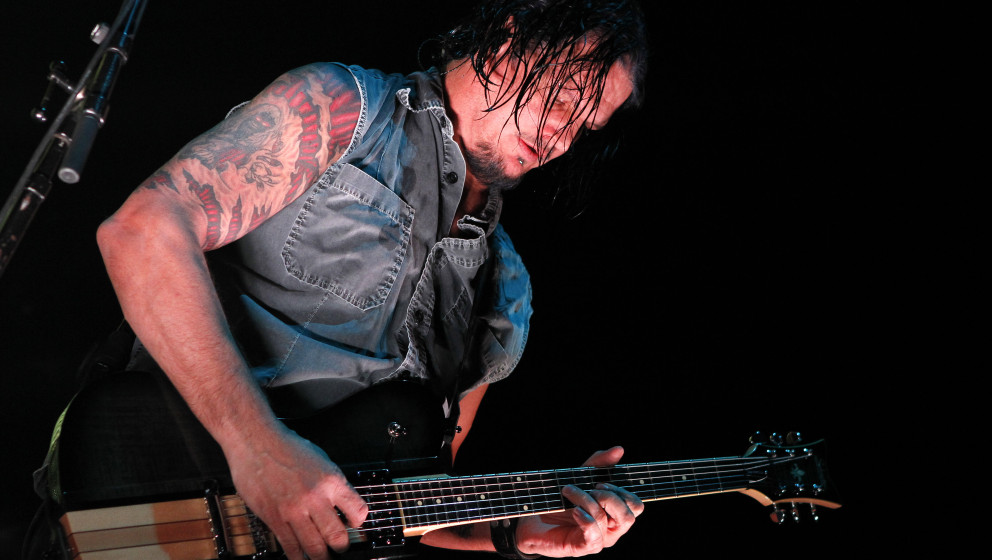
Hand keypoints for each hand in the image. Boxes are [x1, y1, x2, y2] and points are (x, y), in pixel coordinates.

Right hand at [225, 424, 368, 559]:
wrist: (256, 440)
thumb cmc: (287, 447)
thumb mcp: (321, 460)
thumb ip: (332, 484)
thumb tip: (342, 505)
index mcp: (332, 481)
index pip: (358, 512)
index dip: (358, 523)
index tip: (354, 526)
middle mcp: (315, 497)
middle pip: (337, 537)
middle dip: (341, 547)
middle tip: (339, 548)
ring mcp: (294, 510)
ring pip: (315, 547)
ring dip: (321, 556)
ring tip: (322, 556)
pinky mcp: (274, 518)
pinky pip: (290, 546)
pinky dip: (298, 556)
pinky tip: (301, 556)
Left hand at [515, 446, 643, 556]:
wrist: (533, 518)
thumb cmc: (561, 499)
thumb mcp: (581, 477)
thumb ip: (600, 463)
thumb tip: (619, 449)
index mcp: (615, 514)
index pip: (637, 506)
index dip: (623, 491)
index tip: (601, 481)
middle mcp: (611, 530)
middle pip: (629, 516)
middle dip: (610, 496)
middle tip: (590, 488)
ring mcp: (598, 540)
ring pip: (605, 518)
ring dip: (585, 498)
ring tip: (568, 491)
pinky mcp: (582, 547)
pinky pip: (593, 534)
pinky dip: (584, 518)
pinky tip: (573, 510)